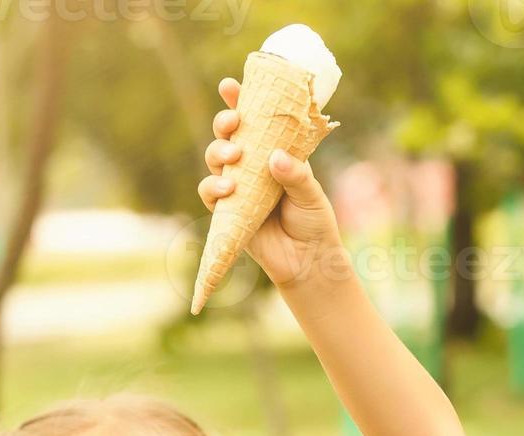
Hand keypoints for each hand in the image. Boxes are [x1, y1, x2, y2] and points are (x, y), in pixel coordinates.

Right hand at [197, 77, 344, 289]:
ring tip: (234, 155)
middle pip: (229, 135)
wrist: (308, 262)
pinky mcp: (226, 210)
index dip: (240, 101)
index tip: (231, 85)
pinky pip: (210, 193)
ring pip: (215, 158)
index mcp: (274, 153)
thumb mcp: (312, 195)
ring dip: (219, 151)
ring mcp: (237, 186)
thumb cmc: (314, 223)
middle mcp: (252, 166)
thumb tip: (275, 157)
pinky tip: (228, 186)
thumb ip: (296, 175)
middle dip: (225, 122)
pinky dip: (213, 186)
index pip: (256, 121)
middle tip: (234, 122)